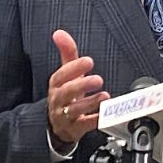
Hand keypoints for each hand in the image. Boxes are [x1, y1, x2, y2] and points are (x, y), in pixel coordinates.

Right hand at [47, 29, 109, 145]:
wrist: (58, 123)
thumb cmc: (66, 93)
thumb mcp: (66, 73)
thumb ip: (67, 53)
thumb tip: (59, 33)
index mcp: (57, 84)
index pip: (61, 75)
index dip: (73, 68)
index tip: (88, 61)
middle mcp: (59, 99)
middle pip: (67, 92)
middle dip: (82, 85)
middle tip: (98, 79)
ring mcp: (66, 115)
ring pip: (75, 110)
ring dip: (90, 102)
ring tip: (104, 96)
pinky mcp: (75, 128)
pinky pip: (84, 125)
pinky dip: (94, 120)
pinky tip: (103, 114)